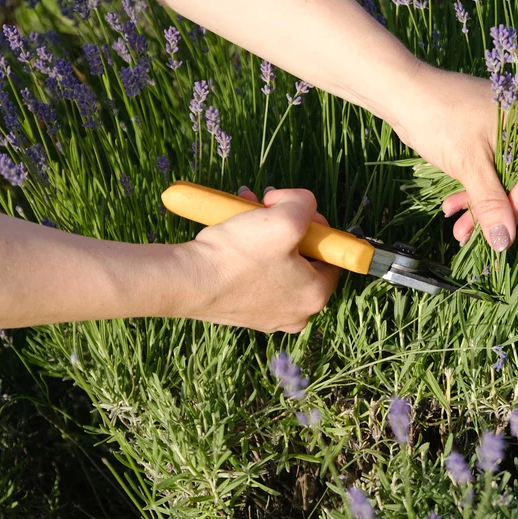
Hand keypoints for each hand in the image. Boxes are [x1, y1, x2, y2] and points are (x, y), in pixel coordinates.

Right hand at [177, 187, 339, 332]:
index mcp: (315, 296)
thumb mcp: (285, 217)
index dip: (316, 226)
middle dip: (286, 226)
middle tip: (268, 208)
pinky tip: (231, 231)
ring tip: (245, 211)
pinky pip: (254, 276)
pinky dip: (246, 252)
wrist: (185, 282)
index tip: (295, 211)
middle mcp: (295, 313)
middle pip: (302, 259)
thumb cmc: (238, 254)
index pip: (332, 256)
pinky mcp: (241, 312)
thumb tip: (301, 202)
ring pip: (276, 264)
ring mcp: (267, 315)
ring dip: (263, 234)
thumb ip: (305, 203)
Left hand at [390, 61, 517, 250]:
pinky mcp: (477, 132)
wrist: (403, 92)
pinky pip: (480, 166)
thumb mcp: (469, 167)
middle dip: (488, 210)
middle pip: (511, 179)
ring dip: (474, 203)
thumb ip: (490, 204)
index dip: (512, 208)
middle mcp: (517, 125)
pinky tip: (449, 205)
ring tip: (454, 227)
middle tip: (466, 235)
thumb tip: (505, 242)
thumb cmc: (441, 122)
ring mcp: (495, 128)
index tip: (497, 235)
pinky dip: (467, 186)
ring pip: (493, 175)